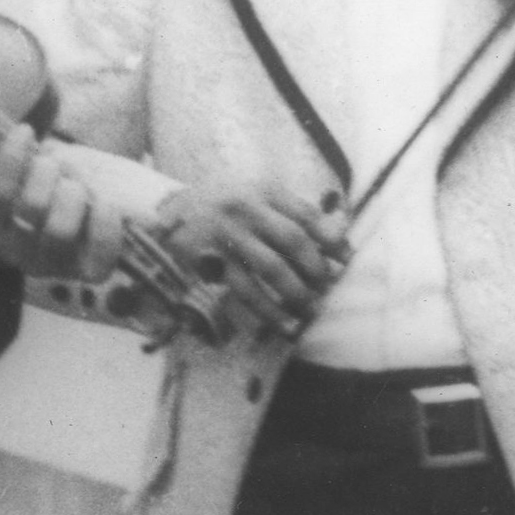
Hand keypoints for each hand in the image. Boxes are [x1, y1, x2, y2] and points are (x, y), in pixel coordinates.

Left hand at [0, 125, 111, 284]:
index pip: (98, 266)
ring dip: (47, 172)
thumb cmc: (54, 200)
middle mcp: (44, 261)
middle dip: (73, 193)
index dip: (105, 235)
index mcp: (77, 262)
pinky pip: (0, 189)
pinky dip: (15, 155)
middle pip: (61, 232)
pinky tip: (24, 133)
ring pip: (33, 207)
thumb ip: (102, 191)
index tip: (109, 204)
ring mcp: (10, 244)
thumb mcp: (84, 199)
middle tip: (71, 177)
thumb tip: (118, 177)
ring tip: (48, 160)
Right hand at [161, 185, 345, 345]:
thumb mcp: (257, 195)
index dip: (331, 238)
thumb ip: (294, 211)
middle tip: (327, 286)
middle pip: (293, 239)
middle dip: (315, 267)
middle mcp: (246, 209)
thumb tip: (339, 236)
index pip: (306, 215)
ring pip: (271, 268)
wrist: (167, 210)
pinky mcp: (211, 261)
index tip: (347, 259)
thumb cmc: (225, 205)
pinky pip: (245, 290)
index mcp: (263, 190)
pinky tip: (285, 324)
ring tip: (311, 309)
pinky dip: (269, 310)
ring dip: (297, 292)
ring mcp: (228, 236)